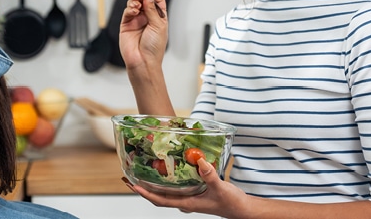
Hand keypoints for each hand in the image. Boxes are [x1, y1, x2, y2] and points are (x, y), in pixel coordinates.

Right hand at [118, 0, 167, 70]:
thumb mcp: (158, 24)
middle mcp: (147, 17)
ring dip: (135, 0)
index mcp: (159, 17)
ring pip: (134, 3)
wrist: (143, 61)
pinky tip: (133, 10)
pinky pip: (127, 11)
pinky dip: (129, 8)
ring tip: (136, 3)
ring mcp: (136, 20)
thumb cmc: (154, 47)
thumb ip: (153, 7)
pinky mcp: (126, 24)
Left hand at [123, 158, 247, 217]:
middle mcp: (184, 201)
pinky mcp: (194, 192)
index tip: (133, 185)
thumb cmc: (231, 203)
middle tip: (128, 176)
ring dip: (152, 184)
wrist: (242, 209)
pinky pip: (175, 187)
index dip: (145, 193)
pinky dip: (166, 180)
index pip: (160, 200)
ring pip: (165, 192)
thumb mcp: (220, 187)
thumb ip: (210, 174)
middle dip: (142, 187)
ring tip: (141, 171)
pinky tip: (165, 170)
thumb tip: (199, 161)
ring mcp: (188, 197)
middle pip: (158, 196)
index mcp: (187, 203)